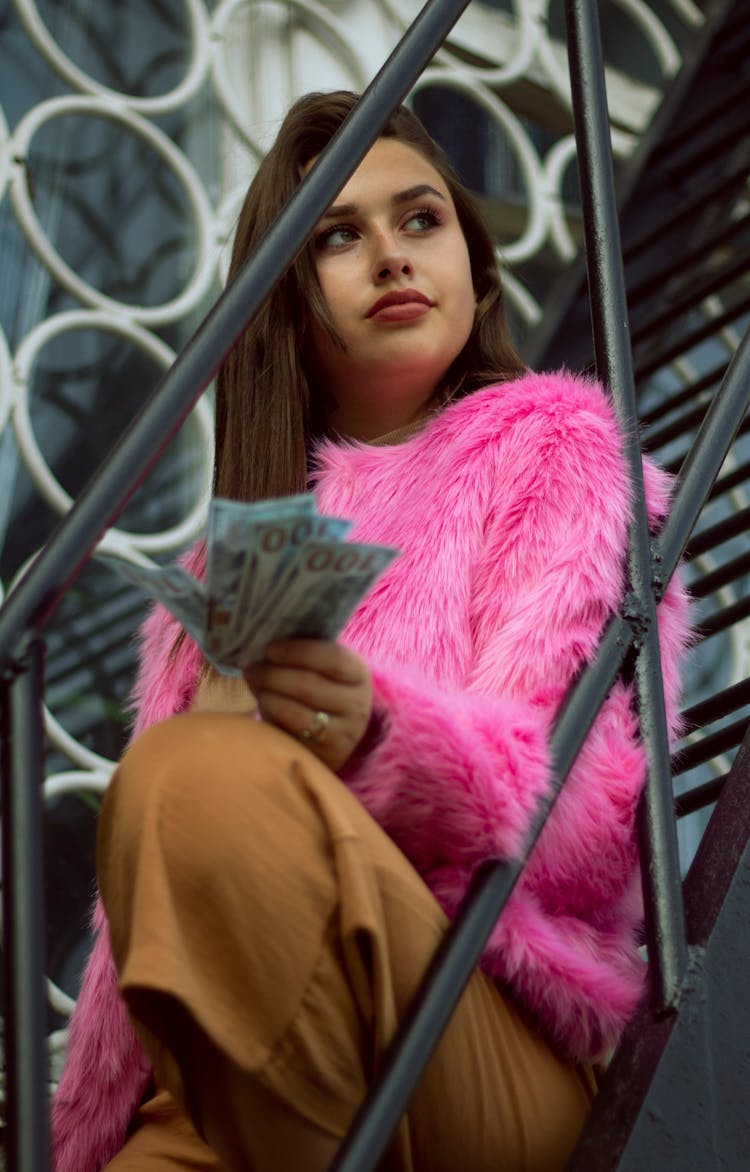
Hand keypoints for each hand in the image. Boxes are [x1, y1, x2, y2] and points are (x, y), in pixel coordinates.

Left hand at [244, 640, 372, 771]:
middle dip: (273, 675)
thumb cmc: (323, 686)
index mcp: (359, 674)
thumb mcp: (325, 668)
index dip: (299, 652)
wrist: (339, 730)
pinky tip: (263, 707)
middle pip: (309, 686)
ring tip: (255, 686)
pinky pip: (289, 735)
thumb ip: (303, 655)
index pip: (333, 659)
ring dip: (268, 696)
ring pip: (296, 714)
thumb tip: (265, 651)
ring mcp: (343, 734)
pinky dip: (270, 718)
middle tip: (251, 669)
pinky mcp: (324, 756)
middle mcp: (357, 705)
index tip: (270, 649)